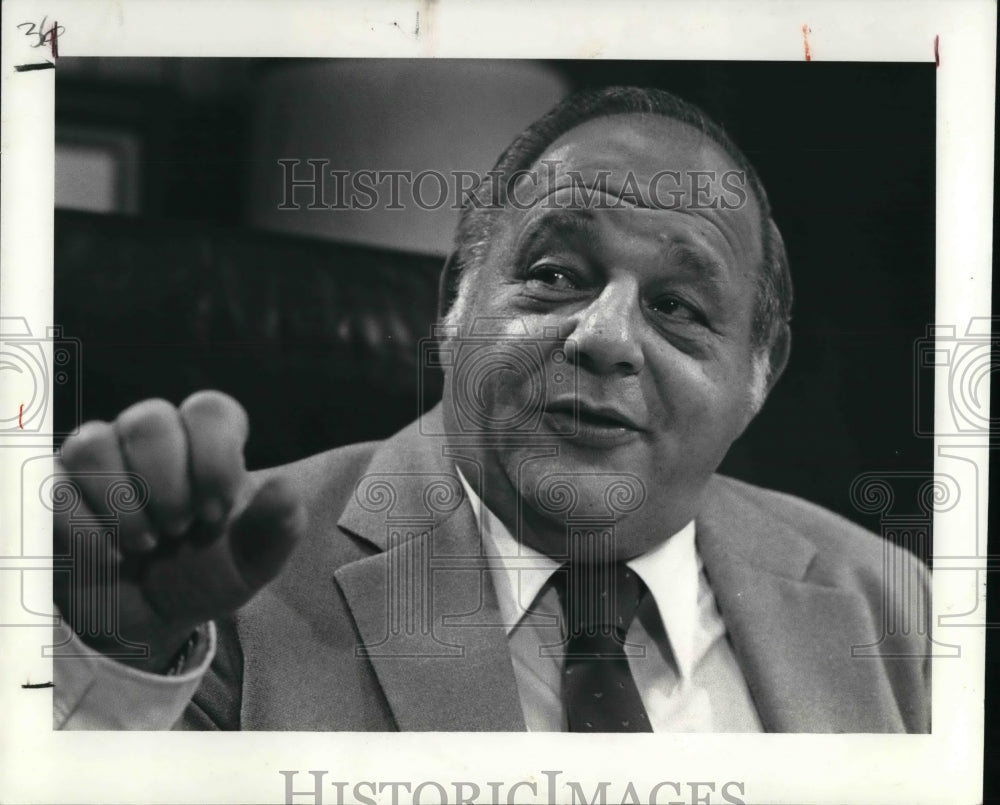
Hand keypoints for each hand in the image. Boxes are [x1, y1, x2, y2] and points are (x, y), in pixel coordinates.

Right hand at [53, 391, 305, 672]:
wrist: (149, 619)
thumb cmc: (205, 574)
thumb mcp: (252, 562)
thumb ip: (277, 527)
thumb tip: (286, 487)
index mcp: (206, 444)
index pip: (209, 410)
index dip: (214, 458)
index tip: (217, 512)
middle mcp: (152, 440)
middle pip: (150, 418)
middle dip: (167, 483)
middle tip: (180, 531)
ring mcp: (99, 459)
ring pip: (94, 443)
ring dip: (125, 505)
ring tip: (146, 546)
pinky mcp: (55, 488)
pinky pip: (55, 486)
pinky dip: (88, 530)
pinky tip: (112, 558)